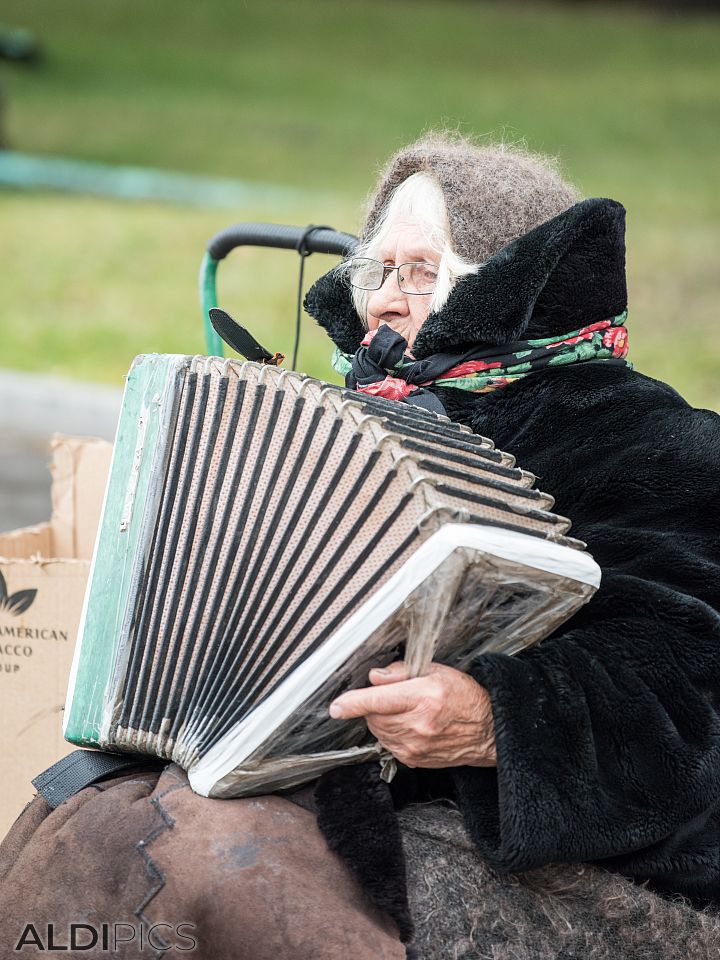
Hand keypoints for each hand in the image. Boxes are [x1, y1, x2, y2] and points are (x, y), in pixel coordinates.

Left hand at [329, 661, 495, 767]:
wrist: (488, 731)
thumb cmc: (466, 697)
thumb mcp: (437, 671)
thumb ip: (402, 672)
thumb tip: (376, 677)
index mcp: (423, 698)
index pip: (377, 700)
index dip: (352, 702)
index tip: (336, 706)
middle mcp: (418, 724)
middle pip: (373, 716)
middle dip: (374, 705)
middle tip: (393, 696)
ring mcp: (415, 746)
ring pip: (378, 731)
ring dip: (382, 720)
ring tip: (405, 710)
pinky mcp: (415, 760)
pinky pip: (388, 744)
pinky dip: (391, 734)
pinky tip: (409, 725)